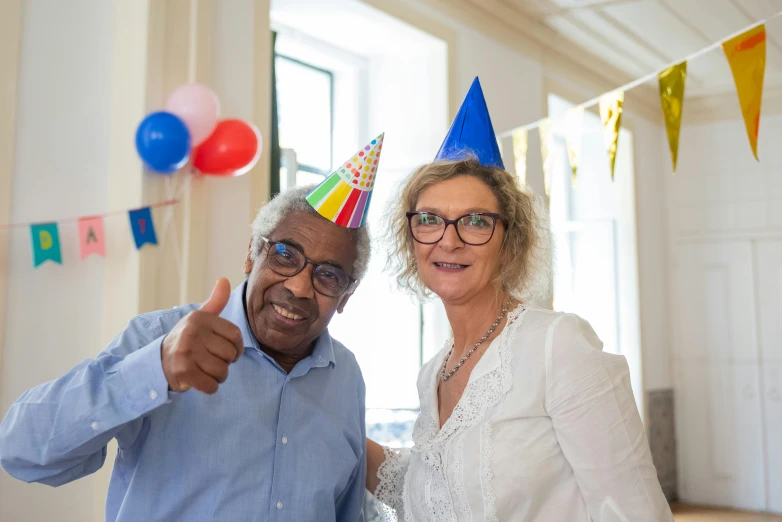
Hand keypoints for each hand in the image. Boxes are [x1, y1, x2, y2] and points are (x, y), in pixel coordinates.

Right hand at [161, 278, 244, 393]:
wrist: (158, 361)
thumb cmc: (187, 339)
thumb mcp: (200, 318)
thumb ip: (215, 302)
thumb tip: (224, 279)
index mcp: (200, 318)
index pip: (236, 336)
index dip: (237, 347)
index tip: (227, 350)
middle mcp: (192, 332)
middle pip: (230, 355)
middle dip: (226, 363)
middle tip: (212, 361)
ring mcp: (186, 352)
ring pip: (222, 371)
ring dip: (218, 376)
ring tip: (206, 370)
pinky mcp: (183, 372)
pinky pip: (211, 386)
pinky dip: (210, 387)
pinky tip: (200, 380)